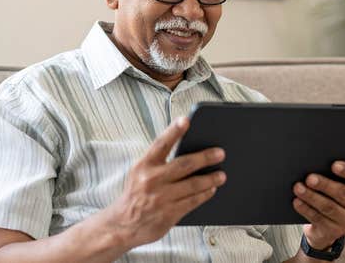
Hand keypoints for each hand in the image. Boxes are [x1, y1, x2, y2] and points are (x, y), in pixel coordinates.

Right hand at [104, 117, 226, 248]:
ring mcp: (161, 198)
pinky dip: (205, 194)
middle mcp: (152, 180)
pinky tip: (211, 189)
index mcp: (143, 165)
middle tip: (220, 153)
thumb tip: (189, 151)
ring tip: (221, 175)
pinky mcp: (169, 214)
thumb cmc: (136, 194)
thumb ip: (159, 162)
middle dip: (205, 157)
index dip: (174, 131)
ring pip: (193, 184)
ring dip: (211, 179)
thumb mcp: (139, 173)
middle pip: (184, 164)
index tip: (186, 120)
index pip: (161, 144)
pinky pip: (193, 201)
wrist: (122, 225)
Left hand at [292, 161, 344, 249]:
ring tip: (298, 188)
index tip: (334, 165)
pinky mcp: (335, 232)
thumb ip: (330, 176)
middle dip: (324, 184)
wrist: (326, 227)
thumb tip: (313, 165)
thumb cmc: (330, 198)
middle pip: (342, 193)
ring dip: (311, 196)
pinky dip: (306, 209)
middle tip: (309, 178)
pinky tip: (297, 201)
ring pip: (329, 207)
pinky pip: (318, 218)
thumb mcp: (335, 187)